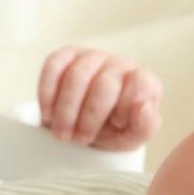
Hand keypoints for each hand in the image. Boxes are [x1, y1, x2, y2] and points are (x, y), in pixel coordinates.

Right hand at [37, 45, 162, 150]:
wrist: (85, 129)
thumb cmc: (114, 132)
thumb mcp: (132, 137)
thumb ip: (145, 126)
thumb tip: (144, 106)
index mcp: (143, 82)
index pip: (140, 84)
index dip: (125, 108)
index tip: (115, 126)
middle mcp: (119, 65)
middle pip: (103, 84)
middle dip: (89, 117)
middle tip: (79, 139)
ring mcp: (92, 57)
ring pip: (76, 75)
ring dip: (66, 109)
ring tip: (62, 133)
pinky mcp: (67, 55)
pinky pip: (54, 66)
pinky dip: (48, 94)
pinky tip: (49, 115)